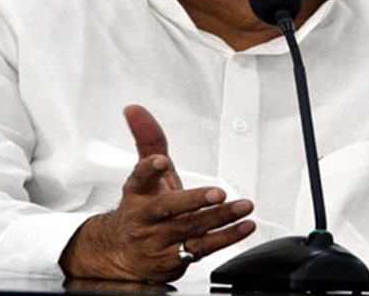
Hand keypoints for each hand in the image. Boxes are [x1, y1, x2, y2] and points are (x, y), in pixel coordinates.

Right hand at [58, 105, 256, 281]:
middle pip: (169, 208)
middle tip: (217, 193)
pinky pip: (203, 248)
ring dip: (220, 218)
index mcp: (137, 193)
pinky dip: (227, 237)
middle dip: (193, 200)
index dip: (150, 170)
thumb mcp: (143, 174)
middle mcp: (146, 218)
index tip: (162, 161)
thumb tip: (135, 109)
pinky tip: (244, 225)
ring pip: (191, 228)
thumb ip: (147, 140)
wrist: (124, 254)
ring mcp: (159, 240)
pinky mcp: (174, 259)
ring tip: (242, 206)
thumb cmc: (142, 209)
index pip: (139, 179)